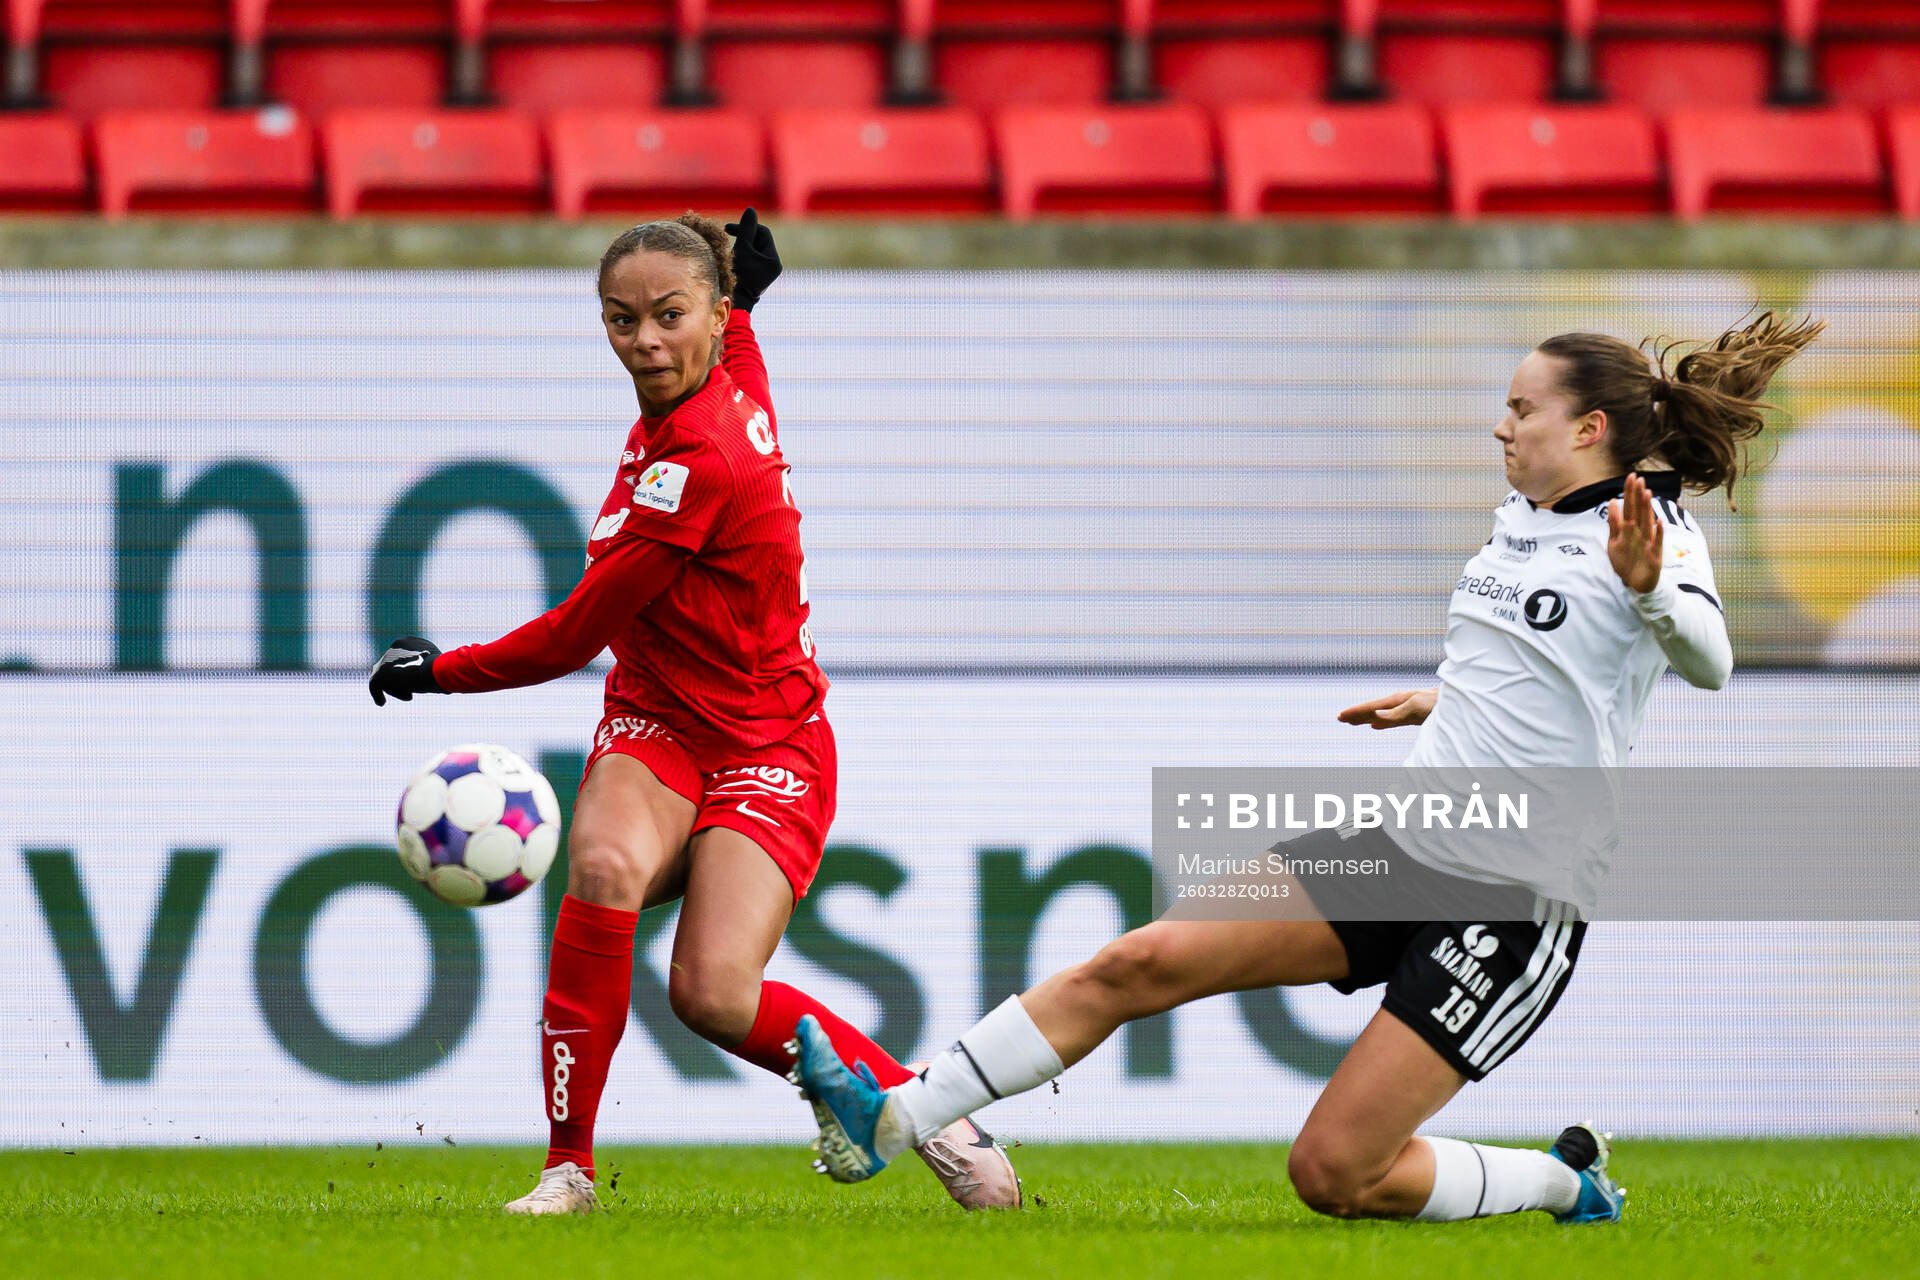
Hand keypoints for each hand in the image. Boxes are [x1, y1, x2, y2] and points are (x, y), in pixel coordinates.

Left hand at [369, 635, 444, 705]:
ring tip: (409, 696)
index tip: (414, 679)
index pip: (401, 655)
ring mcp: (385, 660)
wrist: (435, 670)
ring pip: (385, 676)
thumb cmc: (443, 670)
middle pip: (391, 666)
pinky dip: (377, 694)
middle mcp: (393, 648)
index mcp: (408, 642)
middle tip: (411, 689)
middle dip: (400, 678)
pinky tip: (381, 703)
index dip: (407, 669)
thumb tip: (442, 685)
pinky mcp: (380, 673)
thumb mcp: (440, 668)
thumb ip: (433, 671)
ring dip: (395, 687)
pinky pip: (375, 685)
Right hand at [725, 207, 780, 311]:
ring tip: (730, 248)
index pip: (762, 233)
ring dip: (742, 245)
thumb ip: (746, 230)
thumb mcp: (742, 250)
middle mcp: (774, 265)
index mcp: (774, 259)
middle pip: (759, 241)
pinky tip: (733, 257)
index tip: (728, 229)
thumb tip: (751, 210)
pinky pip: (752, 259)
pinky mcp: (759, 276)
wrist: (735, 302)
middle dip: (744, 236)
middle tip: (728, 235)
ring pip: (755, 250)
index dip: (746, 227)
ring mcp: (767, 272)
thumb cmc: (738, 276)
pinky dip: (743, 255)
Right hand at [1336, 688, 1436, 729]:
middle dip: (1357, 714)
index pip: (1372, 707)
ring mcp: (1408, 709)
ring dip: (1367, 718)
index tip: (1340, 716)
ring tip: (1354, 722)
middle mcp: (1401, 703)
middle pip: (1374, 710)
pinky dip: (1381, 723)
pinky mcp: (1416, 717)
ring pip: (1381, 715)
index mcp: (1399, 700)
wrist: (1464, 702)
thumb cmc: (1442, 703)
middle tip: (1340, 719)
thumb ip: (1396, 713)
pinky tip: (1376, 726)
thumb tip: (1374, 717)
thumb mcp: (1418, 708)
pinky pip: (1391, 720)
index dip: (1356, 712)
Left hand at [1607, 471, 1662, 593]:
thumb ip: (1613, 523)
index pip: (1629, 507)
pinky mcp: (1654, 555)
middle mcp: (1640, 532)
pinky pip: (1657, 543)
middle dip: (1638, 496)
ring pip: (1648, 523)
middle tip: (1639, 479)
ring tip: (1647, 494)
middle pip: (1639, 512)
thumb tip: (1611, 501)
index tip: (1631, 477)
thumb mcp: (1615, 541)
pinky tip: (1659, 523)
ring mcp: (1648, 543)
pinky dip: (1658, 533)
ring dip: (1647, 509)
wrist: (1636, 583)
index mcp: (1631, 528)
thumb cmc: (1626, 560)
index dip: (1630, 493)